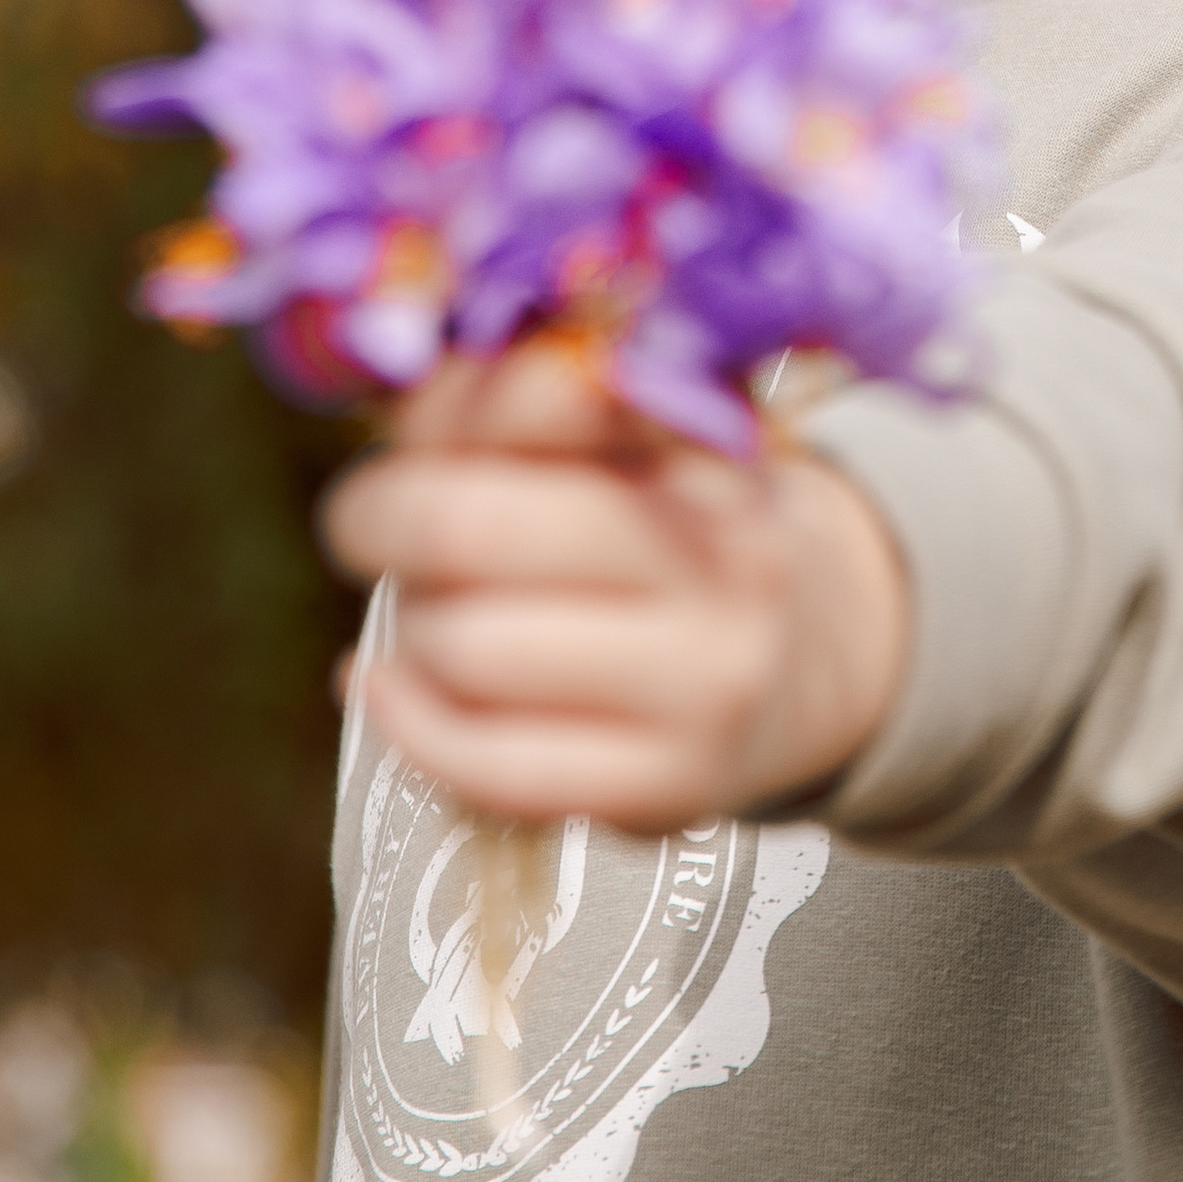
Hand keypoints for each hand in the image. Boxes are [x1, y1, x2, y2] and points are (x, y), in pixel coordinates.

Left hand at [319, 338, 909, 831]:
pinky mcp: (669, 788)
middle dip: (384, 522)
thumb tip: (416, 417)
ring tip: (437, 614)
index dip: (444, 415)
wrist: (813, 655)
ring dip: (413, 628)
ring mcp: (705, 679)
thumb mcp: (630, 428)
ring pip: (466, 651)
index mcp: (710, 433)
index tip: (413, 440)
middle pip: (471, 528)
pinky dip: (409, 726)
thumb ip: (512, 399)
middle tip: (369, 525)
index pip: (541, 392)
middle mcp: (724, 550)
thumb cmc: (675, 521)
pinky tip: (390, 688)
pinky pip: (490, 769)